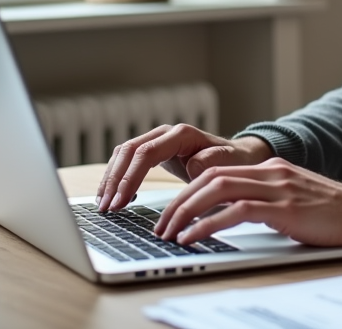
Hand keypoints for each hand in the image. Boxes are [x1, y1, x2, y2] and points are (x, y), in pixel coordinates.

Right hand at [96, 124, 271, 210]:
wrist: (238, 156)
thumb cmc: (233, 161)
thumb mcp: (227, 162)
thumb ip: (210, 162)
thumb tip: (190, 167)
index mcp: (181, 134)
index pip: (146, 153)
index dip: (130, 177)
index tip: (121, 201)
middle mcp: (166, 133)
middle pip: (129, 151)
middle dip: (114, 180)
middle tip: (106, 208)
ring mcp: (158, 140)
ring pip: (124, 154)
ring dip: (111, 178)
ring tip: (103, 205)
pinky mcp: (154, 151)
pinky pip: (128, 160)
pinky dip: (117, 177)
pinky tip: (112, 196)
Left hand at [154, 157, 341, 248]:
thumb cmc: (333, 215)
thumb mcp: (294, 200)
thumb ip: (267, 201)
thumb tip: (235, 215)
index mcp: (271, 169)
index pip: (218, 172)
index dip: (189, 191)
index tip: (172, 213)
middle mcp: (270, 172)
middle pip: (210, 177)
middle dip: (179, 202)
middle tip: (161, 226)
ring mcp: (277, 187)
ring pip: (217, 189)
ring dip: (186, 211)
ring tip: (169, 233)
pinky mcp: (283, 207)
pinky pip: (235, 211)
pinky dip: (207, 224)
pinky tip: (192, 237)